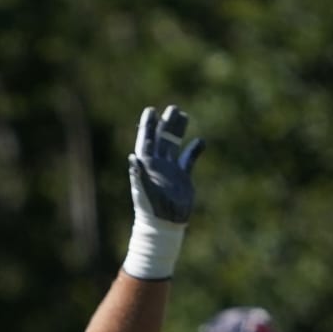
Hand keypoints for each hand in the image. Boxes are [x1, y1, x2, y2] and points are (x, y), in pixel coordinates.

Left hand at [127, 105, 203, 225]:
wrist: (165, 223)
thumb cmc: (151, 209)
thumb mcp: (144, 190)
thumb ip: (138, 173)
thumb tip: (132, 157)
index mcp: (147, 166)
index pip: (146, 141)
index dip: (148, 126)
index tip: (150, 110)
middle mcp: (157, 166)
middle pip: (161, 139)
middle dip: (166, 123)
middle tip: (172, 108)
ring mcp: (170, 170)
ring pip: (174, 145)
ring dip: (177, 131)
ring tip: (182, 114)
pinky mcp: (182, 177)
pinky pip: (188, 159)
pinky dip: (194, 150)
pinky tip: (200, 141)